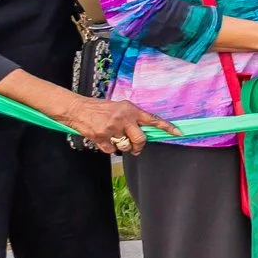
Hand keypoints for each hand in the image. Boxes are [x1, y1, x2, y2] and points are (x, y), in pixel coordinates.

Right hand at [61, 95, 178, 154]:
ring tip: (115, 139)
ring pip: (125, 146)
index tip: (179, 133)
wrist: (78, 109)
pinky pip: (111, 150)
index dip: (167, 127)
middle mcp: (124, 118)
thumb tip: (145, 131)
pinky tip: (104, 140)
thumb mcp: (120, 107)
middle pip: (140, 139)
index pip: (153, 119)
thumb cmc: (100, 109)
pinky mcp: (101, 137)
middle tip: (136, 149)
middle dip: (139, 146)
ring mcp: (112, 128)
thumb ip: (133, 117)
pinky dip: (109, 148)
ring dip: (122, 147)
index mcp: (131, 110)